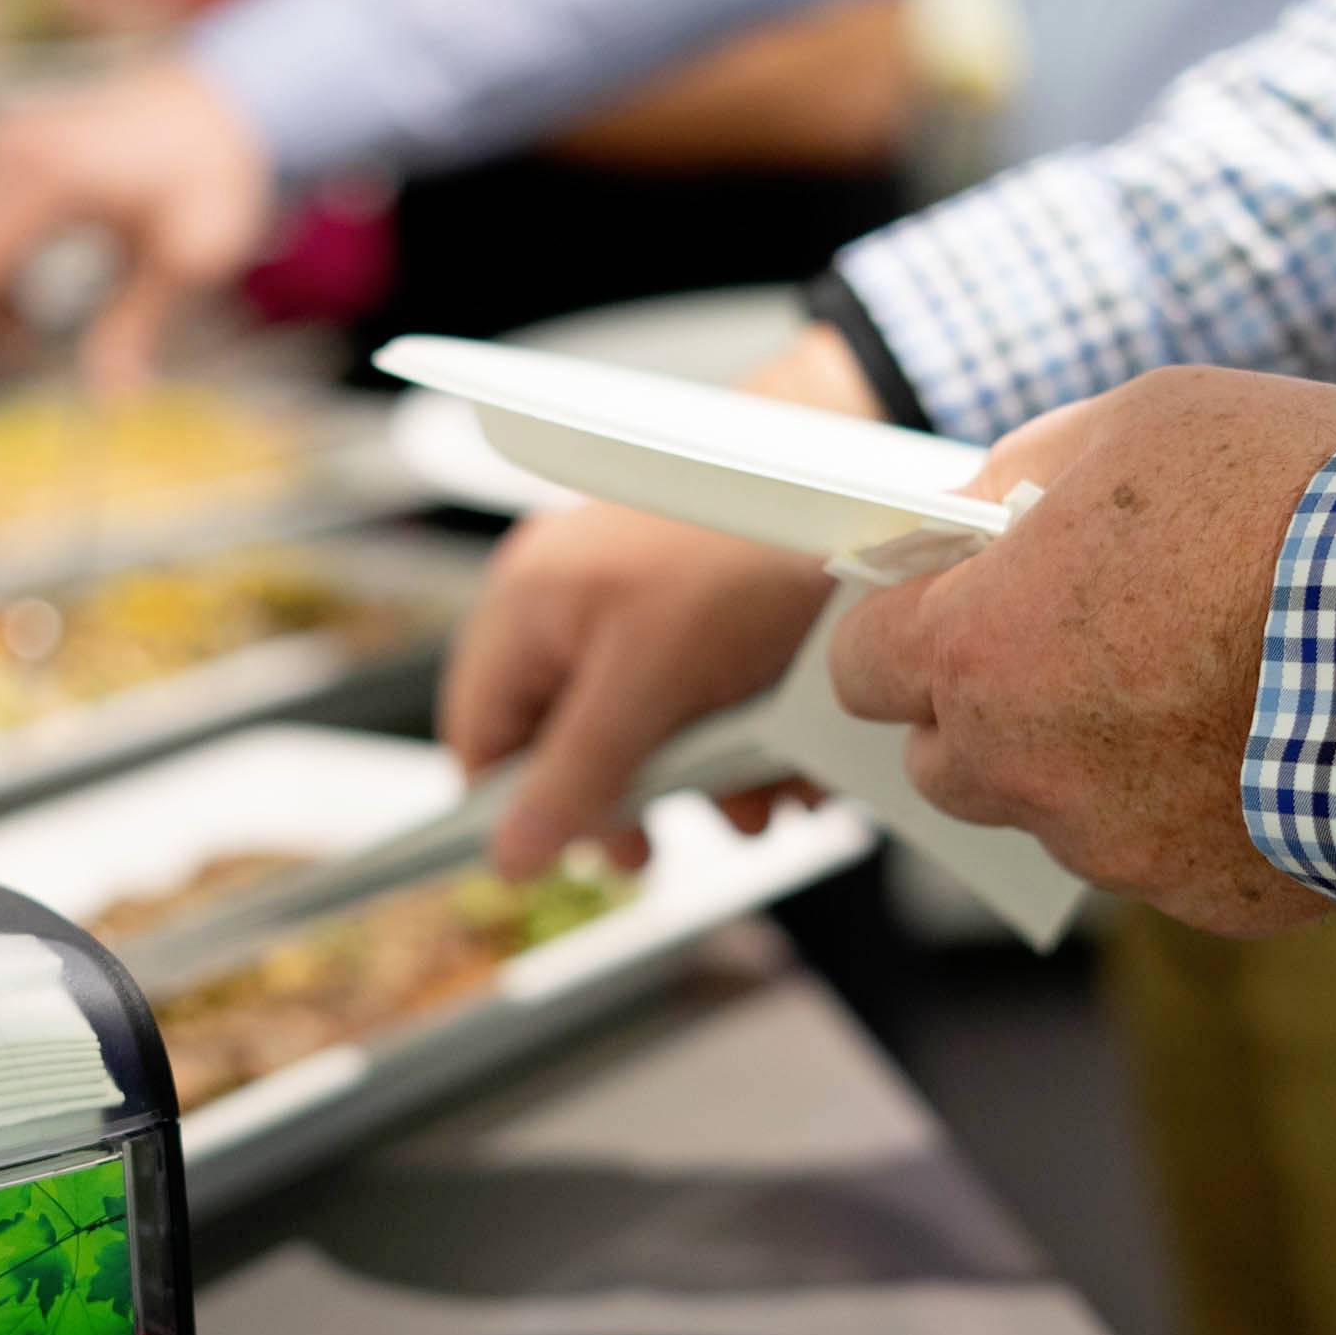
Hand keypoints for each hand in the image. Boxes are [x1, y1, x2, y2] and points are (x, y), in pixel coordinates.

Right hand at [0, 61, 272, 393]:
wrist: (218, 107)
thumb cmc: (209, 175)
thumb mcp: (183, 260)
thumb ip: (135, 327)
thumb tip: (109, 399)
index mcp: (47, 174)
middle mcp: (10, 148)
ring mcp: (3, 139)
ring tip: (18, 342)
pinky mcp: (6, 143)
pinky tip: (20, 307)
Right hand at [436, 325, 874, 875]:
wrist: (853, 478)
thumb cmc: (738, 552)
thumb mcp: (649, 683)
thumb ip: (576, 773)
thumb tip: (509, 855)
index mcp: (528, 609)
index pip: (482, 736)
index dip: (517, 807)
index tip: (573, 856)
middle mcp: (572, 606)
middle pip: (568, 744)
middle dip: (630, 803)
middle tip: (657, 849)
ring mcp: (640, 610)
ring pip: (649, 734)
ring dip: (706, 784)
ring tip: (758, 804)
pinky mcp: (707, 616)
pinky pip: (707, 704)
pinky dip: (747, 743)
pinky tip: (792, 766)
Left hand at [829, 366, 1335, 934]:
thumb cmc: (1302, 506)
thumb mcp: (1145, 418)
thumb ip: (1032, 469)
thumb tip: (982, 506)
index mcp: (980, 647)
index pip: (864, 663)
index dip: (900, 629)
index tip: (939, 607)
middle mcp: (1025, 767)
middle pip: (946, 756)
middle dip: (988, 704)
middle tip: (1080, 639)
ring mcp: (1115, 847)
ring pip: (1058, 810)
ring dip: (1097, 759)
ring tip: (1203, 680)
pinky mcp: (1207, 899)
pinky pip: (1168, 854)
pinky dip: (1199, 808)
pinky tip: (1272, 738)